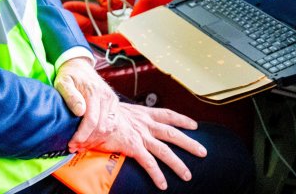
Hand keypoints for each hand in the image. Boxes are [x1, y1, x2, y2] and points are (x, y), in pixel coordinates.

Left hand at [55, 57, 120, 150]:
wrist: (79, 66)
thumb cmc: (69, 76)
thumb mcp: (63, 82)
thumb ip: (70, 95)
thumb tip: (80, 111)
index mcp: (94, 91)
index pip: (92, 120)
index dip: (82, 135)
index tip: (72, 143)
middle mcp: (106, 96)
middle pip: (101, 127)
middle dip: (87, 140)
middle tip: (74, 146)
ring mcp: (112, 101)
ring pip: (108, 128)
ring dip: (95, 139)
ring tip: (80, 144)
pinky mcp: (114, 104)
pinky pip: (111, 125)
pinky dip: (101, 134)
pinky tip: (90, 138)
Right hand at [73, 102, 204, 190]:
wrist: (92, 112)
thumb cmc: (101, 112)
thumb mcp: (118, 111)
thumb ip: (127, 119)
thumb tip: (128, 124)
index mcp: (143, 113)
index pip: (167, 114)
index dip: (181, 119)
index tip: (193, 124)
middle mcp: (145, 124)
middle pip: (173, 134)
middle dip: (189, 143)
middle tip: (203, 152)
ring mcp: (140, 135)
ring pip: (165, 150)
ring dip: (178, 163)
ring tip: (187, 175)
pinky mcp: (133, 146)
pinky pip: (149, 162)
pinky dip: (157, 174)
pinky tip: (163, 184)